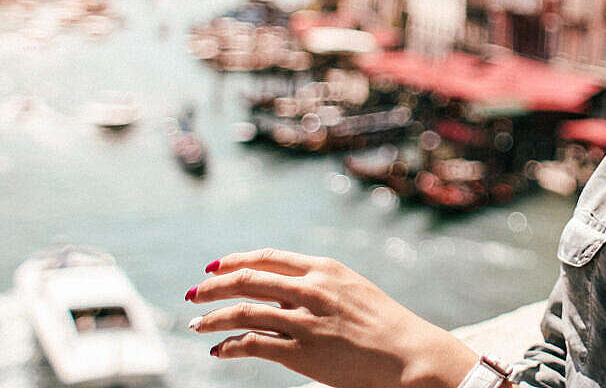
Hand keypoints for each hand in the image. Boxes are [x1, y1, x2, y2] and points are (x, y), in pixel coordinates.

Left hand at [185, 248, 478, 387]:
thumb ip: (318, 285)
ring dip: (212, 317)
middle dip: (213, 286)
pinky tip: (219, 350)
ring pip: (242, 311)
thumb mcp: (351, 289)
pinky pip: (252, 344)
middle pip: (247, 279)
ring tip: (195, 323)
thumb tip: (283, 289)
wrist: (406, 352)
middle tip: (194, 293)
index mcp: (323, 268)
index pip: (267, 257)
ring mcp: (304, 320)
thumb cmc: (383, 323)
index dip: (234, 261)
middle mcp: (310, 289)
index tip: (214, 267)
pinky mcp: (301, 352)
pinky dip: (229, 346)